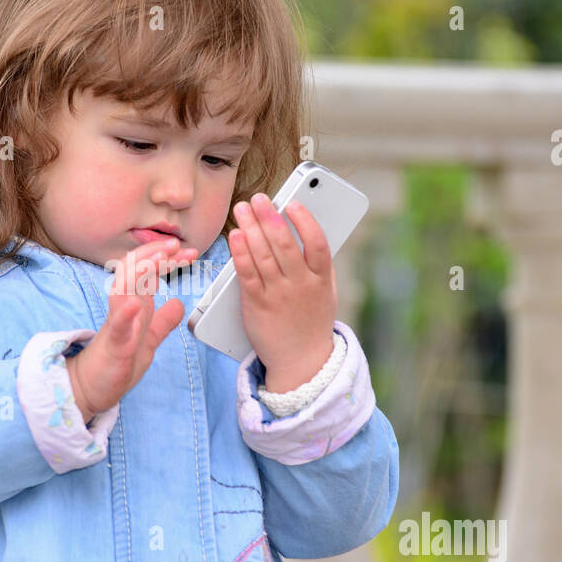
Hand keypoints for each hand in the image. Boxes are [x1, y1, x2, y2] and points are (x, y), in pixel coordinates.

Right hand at [65, 238, 198, 422]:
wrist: (90, 389)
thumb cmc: (115, 364)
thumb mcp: (148, 340)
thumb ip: (162, 322)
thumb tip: (179, 304)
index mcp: (134, 306)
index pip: (148, 273)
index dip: (167, 259)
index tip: (190, 252)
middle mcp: (124, 309)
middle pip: (135, 271)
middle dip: (155, 254)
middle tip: (175, 244)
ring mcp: (117, 325)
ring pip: (124, 288)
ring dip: (142, 271)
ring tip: (159, 258)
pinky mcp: (113, 345)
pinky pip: (117, 326)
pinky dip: (125, 312)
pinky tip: (134, 303)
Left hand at [229, 194, 337, 391]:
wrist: (302, 362)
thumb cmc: (311, 321)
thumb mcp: (325, 292)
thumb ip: (318, 265)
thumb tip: (305, 229)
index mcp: (321, 280)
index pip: (317, 244)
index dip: (305, 221)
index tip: (292, 203)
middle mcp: (300, 286)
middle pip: (284, 245)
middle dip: (269, 217)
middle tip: (258, 198)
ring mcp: (278, 296)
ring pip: (263, 255)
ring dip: (250, 228)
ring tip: (242, 210)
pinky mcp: (257, 305)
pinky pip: (247, 274)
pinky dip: (240, 252)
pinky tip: (236, 236)